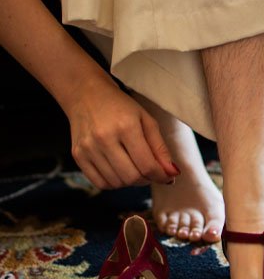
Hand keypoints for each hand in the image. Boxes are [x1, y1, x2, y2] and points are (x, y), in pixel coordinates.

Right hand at [63, 73, 178, 188]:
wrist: (86, 95)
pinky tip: (119, 171)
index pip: (147, 165)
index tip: (167, 176)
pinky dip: (114, 183)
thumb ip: (161, 148)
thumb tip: (172, 173)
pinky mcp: (77, 155)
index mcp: (126, 127)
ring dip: (131, 182)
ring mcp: (88, 148)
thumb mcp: (147, 120)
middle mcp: (104, 138)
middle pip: (131, 177)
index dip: (161, 176)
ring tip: (135, 169)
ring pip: (116, 183)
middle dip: (147, 179)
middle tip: (151, 172)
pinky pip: (100, 183)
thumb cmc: (121, 107)